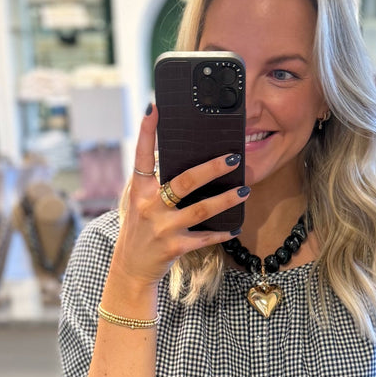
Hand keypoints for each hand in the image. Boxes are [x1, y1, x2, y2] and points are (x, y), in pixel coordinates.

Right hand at [110, 102, 247, 286]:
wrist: (130, 269)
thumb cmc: (140, 230)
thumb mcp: (139, 203)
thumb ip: (155, 183)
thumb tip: (186, 161)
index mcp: (139, 190)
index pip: (141, 155)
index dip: (147, 131)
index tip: (155, 107)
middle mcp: (149, 206)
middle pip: (185, 181)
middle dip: (212, 168)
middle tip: (234, 157)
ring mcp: (163, 228)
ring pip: (201, 210)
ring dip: (226, 199)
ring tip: (245, 190)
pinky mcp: (174, 248)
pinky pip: (204, 238)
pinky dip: (221, 234)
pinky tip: (235, 228)